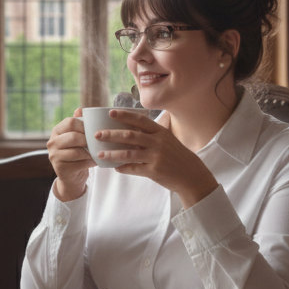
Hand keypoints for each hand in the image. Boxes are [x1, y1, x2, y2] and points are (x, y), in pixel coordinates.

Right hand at [47, 107, 94, 201]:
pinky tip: (96, 161)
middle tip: (98, 142)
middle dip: (88, 140)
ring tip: (99, 152)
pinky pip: (80, 164)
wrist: (71, 176)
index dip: (84, 125)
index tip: (94, 130)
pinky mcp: (60, 169)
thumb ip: (78, 124)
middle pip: (73, 137)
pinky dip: (90, 162)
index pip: (70, 122)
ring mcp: (54, 156)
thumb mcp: (76, 137)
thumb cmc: (76, 152)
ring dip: (90, 152)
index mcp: (56, 131)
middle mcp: (52, 143)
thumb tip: (80, 109)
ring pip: (77, 152)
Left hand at [91, 109, 218, 208]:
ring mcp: (156, 157)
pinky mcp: (154, 171)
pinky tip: (115, 168)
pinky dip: (123, 168)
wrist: (192, 175)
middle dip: (111, 134)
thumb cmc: (177, 156)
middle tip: (97, 134)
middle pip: (131, 136)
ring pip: (129, 154)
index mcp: (161, 132)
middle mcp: (158, 142)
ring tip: (100, 154)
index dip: (125, 115)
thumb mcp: (167, 140)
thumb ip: (151, 135)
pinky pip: (134, 169)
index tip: (110, 113)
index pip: (140, 120)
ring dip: (112, 154)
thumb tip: (129, 130)